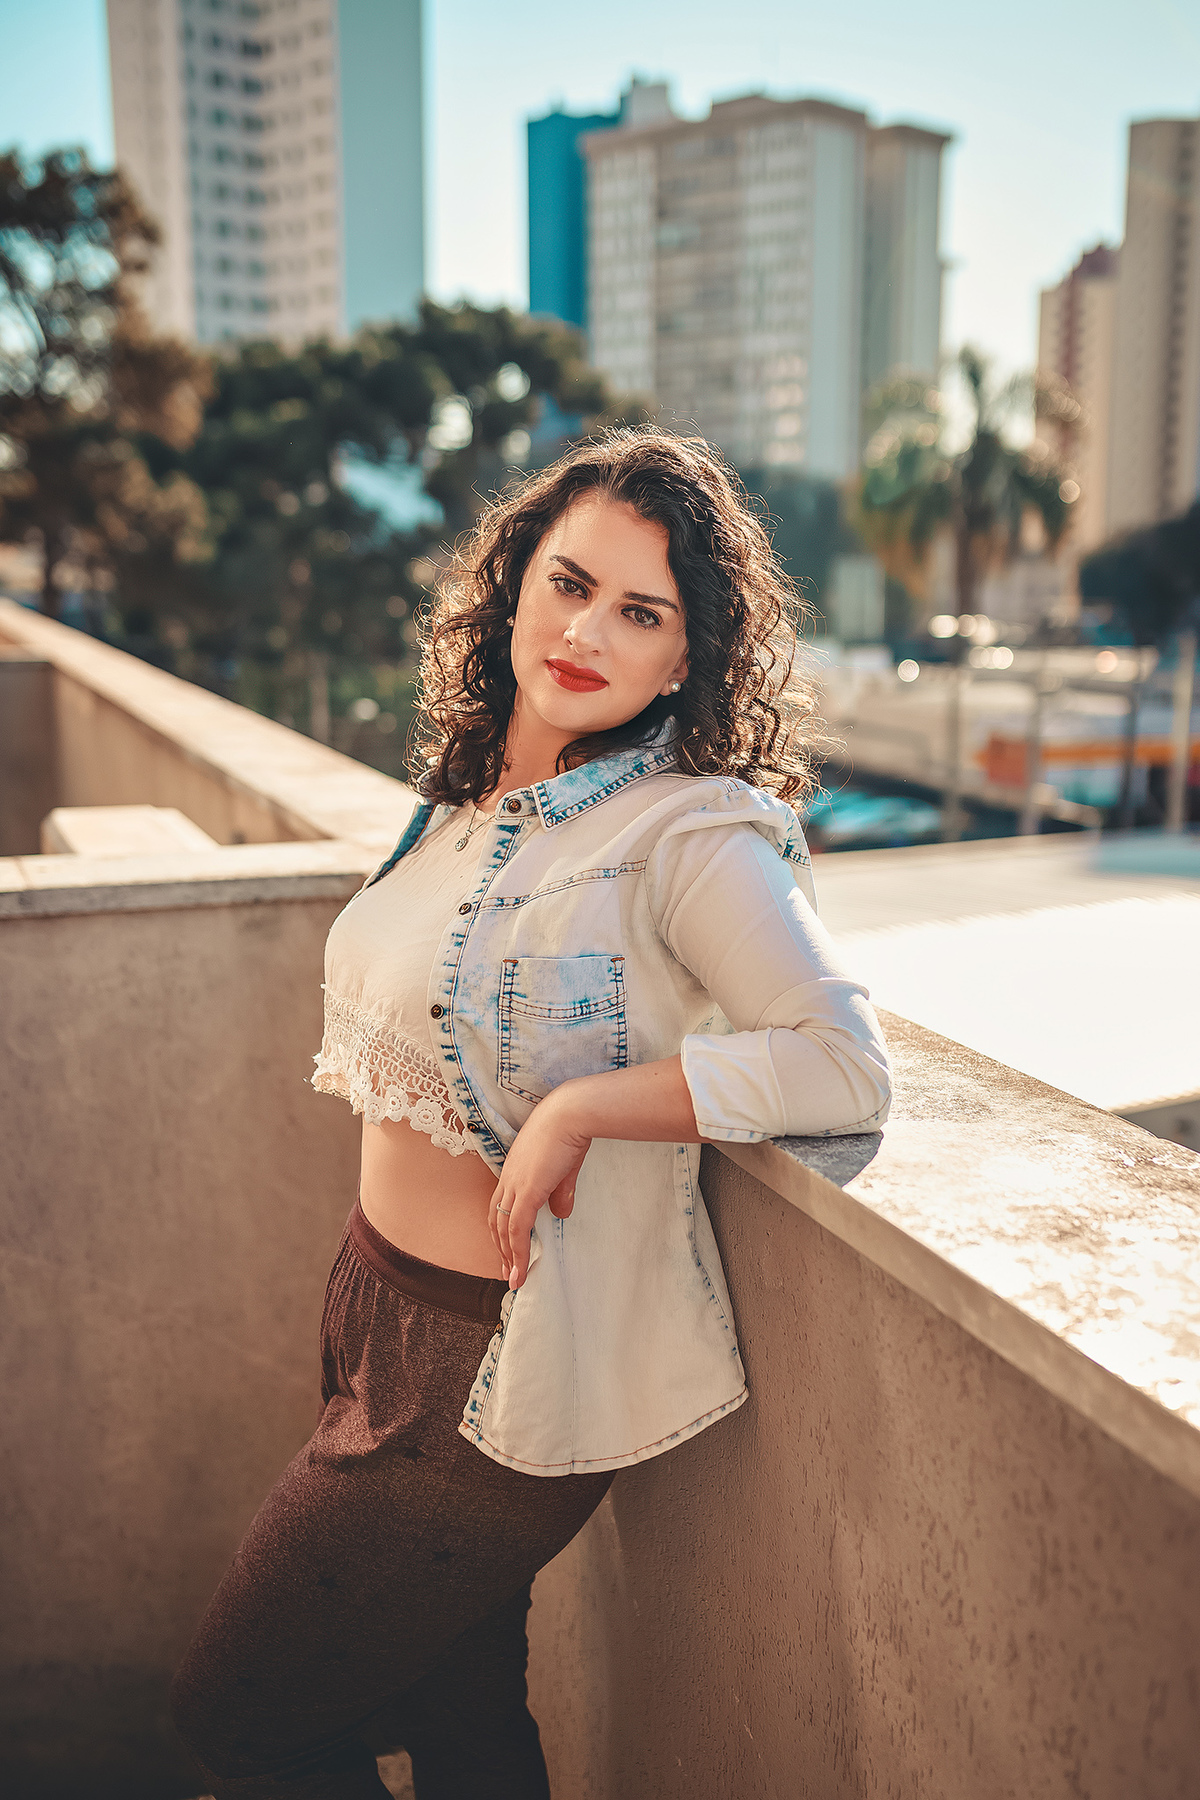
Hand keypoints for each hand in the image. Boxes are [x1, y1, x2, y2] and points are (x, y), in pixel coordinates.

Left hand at [489, 1085, 590, 1290]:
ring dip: (508, 1256)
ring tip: (514, 1279)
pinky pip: (517, 1231)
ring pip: (502, 1229)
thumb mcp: (564, 1168)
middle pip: (495, 1219)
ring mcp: (514, 1185)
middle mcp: (508, 1178)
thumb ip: (560, 1191)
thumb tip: (561, 1213)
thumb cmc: (570, 1130)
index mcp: (514, 1169)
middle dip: (500, 1248)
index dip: (502, 1228)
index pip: (501, 1204)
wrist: (570, 1114)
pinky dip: (517, 1254)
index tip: (509, 1247)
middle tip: (507, 1270)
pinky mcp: (526, 1193)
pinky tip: (520, 1271)